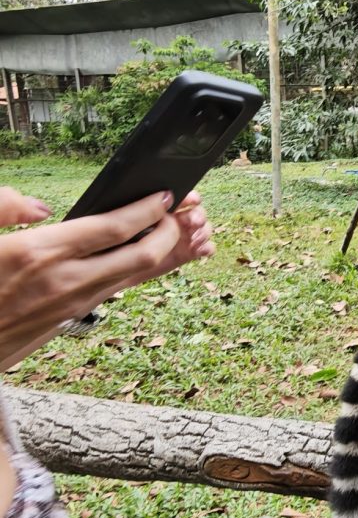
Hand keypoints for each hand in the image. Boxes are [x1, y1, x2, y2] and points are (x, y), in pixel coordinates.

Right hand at [0, 190, 214, 369]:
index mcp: (38, 252)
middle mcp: (63, 281)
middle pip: (141, 255)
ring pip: (133, 277)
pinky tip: (141, 258)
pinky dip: (136, 272)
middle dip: (170, 233)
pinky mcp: (66, 321)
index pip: (113, 227)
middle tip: (180, 214)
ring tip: (173, 232)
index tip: (165, 196)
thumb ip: (2, 207)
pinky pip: (114, 291)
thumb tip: (40, 207)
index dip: (148, 210)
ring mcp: (69, 305)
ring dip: (160, 254)